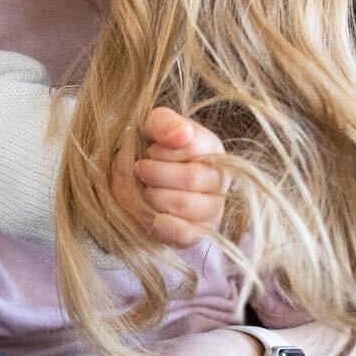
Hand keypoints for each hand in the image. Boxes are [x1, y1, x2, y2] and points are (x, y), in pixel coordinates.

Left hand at [117, 108, 228, 248]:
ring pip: (184, 204)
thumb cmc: (149, 150)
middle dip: (154, 173)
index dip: (162, 150)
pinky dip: (162, 223)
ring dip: (152, 195)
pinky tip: (151, 214)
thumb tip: (181, 135)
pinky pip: (184, 232)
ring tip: (142, 188)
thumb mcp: (152, 127)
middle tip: (138, 169)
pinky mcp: (197, 232)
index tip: (148, 150)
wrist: (136, 182)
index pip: (193, 147)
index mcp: (211, 148)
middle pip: (190, 178)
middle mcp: (218, 179)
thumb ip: (164, 122)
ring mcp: (211, 208)